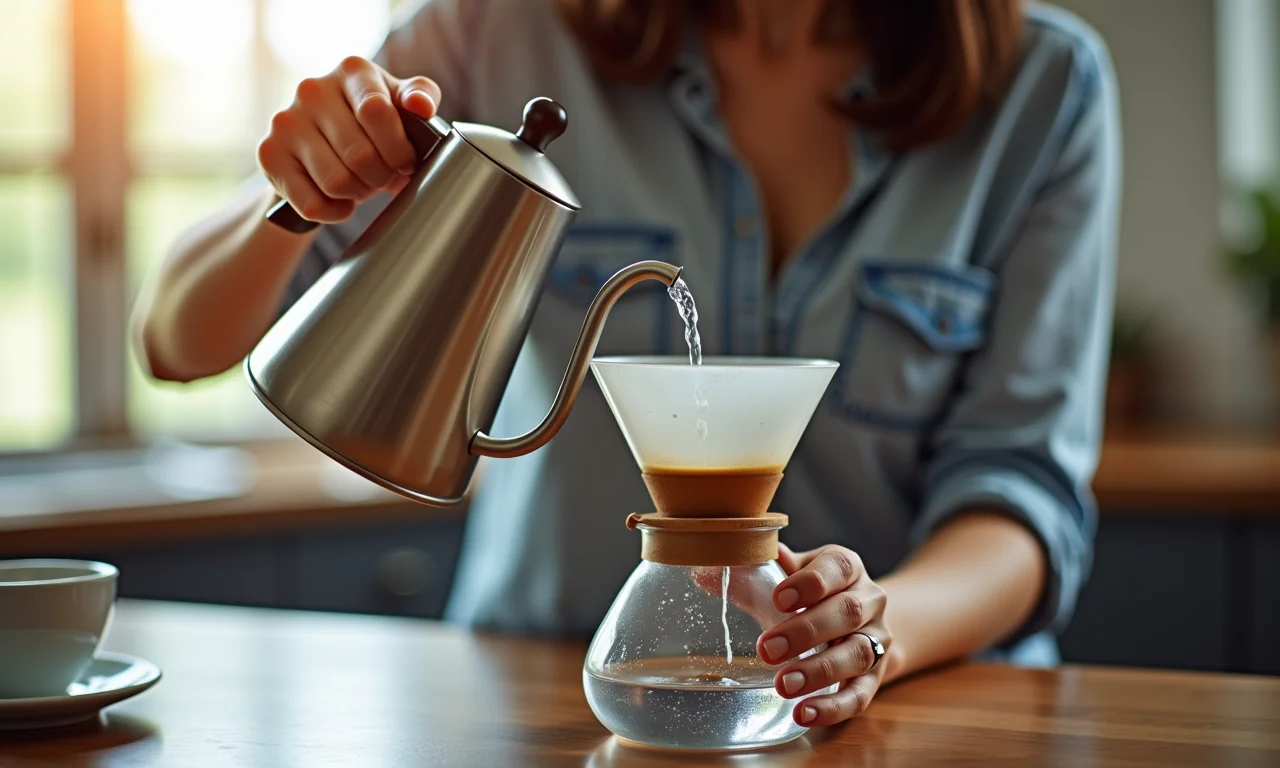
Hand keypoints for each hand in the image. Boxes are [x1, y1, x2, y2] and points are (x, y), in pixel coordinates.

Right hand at [257, 56, 441, 223]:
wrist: (320, 146)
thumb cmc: (370, 125)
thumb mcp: (400, 105)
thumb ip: (421, 96)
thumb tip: (422, 107)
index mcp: (352, 70)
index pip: (377, 112)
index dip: (399, 150)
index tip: (406, 163)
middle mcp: (313, 89)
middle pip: (359, 154)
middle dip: (382, 177)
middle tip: (384, 178)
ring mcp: (286, 121)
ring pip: (336, 181)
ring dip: (358, 194)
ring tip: (363, 186)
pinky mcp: (268, 153)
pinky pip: (312, 203)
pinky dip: (334, 212)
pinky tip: (340, 202)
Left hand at [756, 543, 891, 727]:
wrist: (862, 624)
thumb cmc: (813, 597)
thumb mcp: (789, 580)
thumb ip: (753, 576)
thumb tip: (703, 574)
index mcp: (847, 567)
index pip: (837, 566)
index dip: (811, 582)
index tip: (779, 598)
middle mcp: (870, 600)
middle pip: (848, 611)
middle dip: (806, 630)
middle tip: (767, 649)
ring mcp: (878, 640)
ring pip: (858, 653)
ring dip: (820, 671)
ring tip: (783, 684)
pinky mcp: (876, 677)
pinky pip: (861, 695)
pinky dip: (833, 707)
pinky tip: (803, 713)